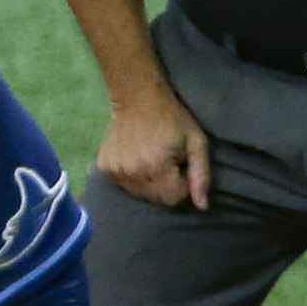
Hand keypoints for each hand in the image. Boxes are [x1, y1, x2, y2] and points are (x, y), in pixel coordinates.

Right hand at [94, 95, 209, 211]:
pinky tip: (136, 158)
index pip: (174, 198)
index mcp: (156, 167)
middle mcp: (132, 173)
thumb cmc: (173, 119)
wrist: (137, 99)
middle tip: (167, 161)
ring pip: (140, 193)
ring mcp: (115, 172)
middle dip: (166, 185)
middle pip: (156, 198)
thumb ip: (201, 176)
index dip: (182, 184)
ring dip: (150, 182)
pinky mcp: (104, 168)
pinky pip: (124, 184)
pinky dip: (133, 176)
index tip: (181, 164)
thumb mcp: (197, 143)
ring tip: (151, 159)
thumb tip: (202, 207)